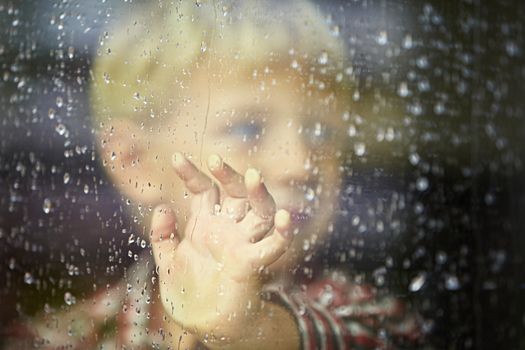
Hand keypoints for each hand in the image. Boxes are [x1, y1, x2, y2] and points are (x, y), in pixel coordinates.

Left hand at [150, 153, 292, 344]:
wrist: (203, 325)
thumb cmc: (188, 293)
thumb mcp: (167, 261)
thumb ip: (162, 235)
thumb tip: (161, 207)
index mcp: (206, 224)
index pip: (203, 190)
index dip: (192, 174)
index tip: (176, 158)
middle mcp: (226, 229)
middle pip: (234, 193)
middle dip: (227, 175)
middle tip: (215, 158)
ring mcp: (241, 244)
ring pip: (258, 212)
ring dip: (258, 194)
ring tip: (254, 176)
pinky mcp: (251, 264)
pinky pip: (271, 246)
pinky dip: (281, 233)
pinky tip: (284, 217)